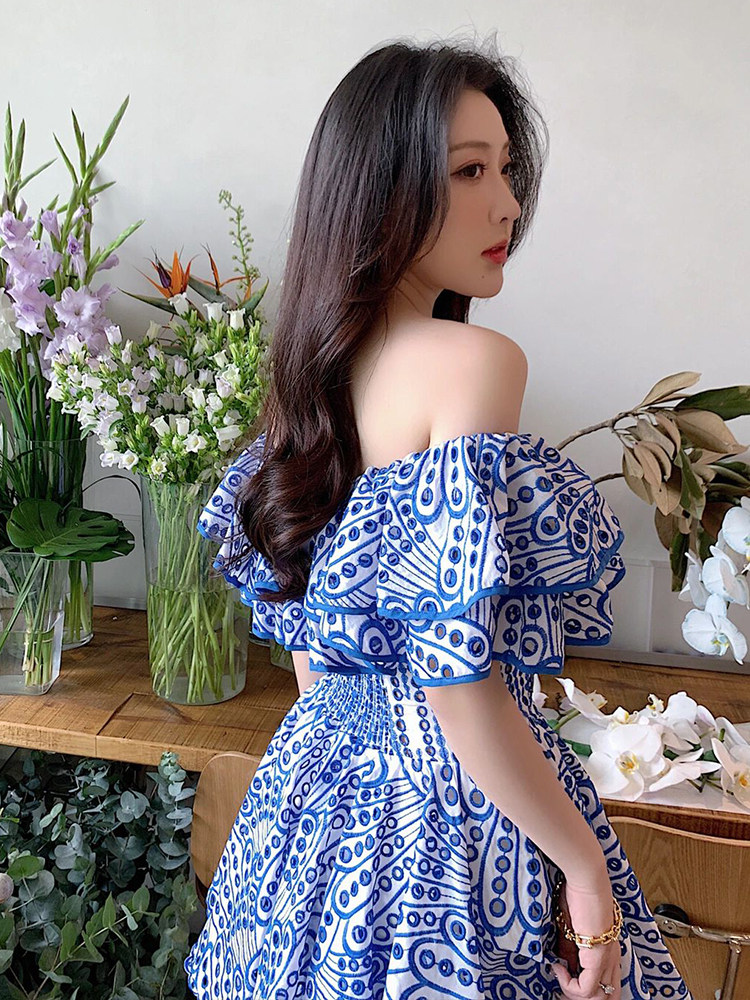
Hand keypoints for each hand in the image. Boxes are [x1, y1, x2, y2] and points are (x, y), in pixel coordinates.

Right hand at [551, 879, 621, 998]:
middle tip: (563, 984)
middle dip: (579, 996)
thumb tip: (563, 965)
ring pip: (599, 998)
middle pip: (606, 997)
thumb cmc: (579, 895)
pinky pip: (587, 989)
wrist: (587, 881)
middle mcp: (612, 958)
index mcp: (609, 951)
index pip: (605, 985)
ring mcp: (607, 959)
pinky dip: (569, 985)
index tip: (561, 971)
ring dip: (574, 993)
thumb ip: (569, 949)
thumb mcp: (571, 927)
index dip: (581, 987)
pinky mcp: (599, 957)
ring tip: (560, 976)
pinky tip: (558, 968)